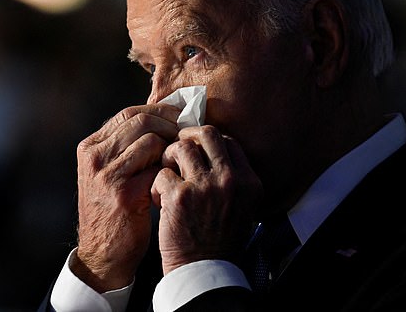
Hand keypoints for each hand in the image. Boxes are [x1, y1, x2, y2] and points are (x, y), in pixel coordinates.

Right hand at [72, 103, 179, 291]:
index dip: (160, 112)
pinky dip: (171, 171)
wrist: (103, 253)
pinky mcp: (124, 195)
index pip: (129, 113)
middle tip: (188, 134)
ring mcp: (107, 175)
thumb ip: (127, 146)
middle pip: (140, 121)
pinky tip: (176, 181)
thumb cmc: (114, 209)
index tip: (181, 119)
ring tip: (181, 159)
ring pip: (151, 140)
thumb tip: (167, 117)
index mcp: (90, 147)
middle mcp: (94, 157)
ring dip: (172, 148)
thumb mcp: (109, 171)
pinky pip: (158, 168)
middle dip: (170, 124)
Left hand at [151, 125, 262, 274]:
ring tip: (166, 174)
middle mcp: (230, 180)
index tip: (196, 147)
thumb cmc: (218, 240)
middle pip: (206, 134)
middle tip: (176, 148)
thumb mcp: (241, 206)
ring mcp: (205, 187)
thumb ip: (232, 178)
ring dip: (168, 158)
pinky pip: (162, 173)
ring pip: (181, 148)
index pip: (227, 140)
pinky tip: (160, 199)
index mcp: (248, 181)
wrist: (204, 271)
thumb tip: (212, 150)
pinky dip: (156, 185)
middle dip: (187, 137)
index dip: (206, 141)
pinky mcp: (180, 197)